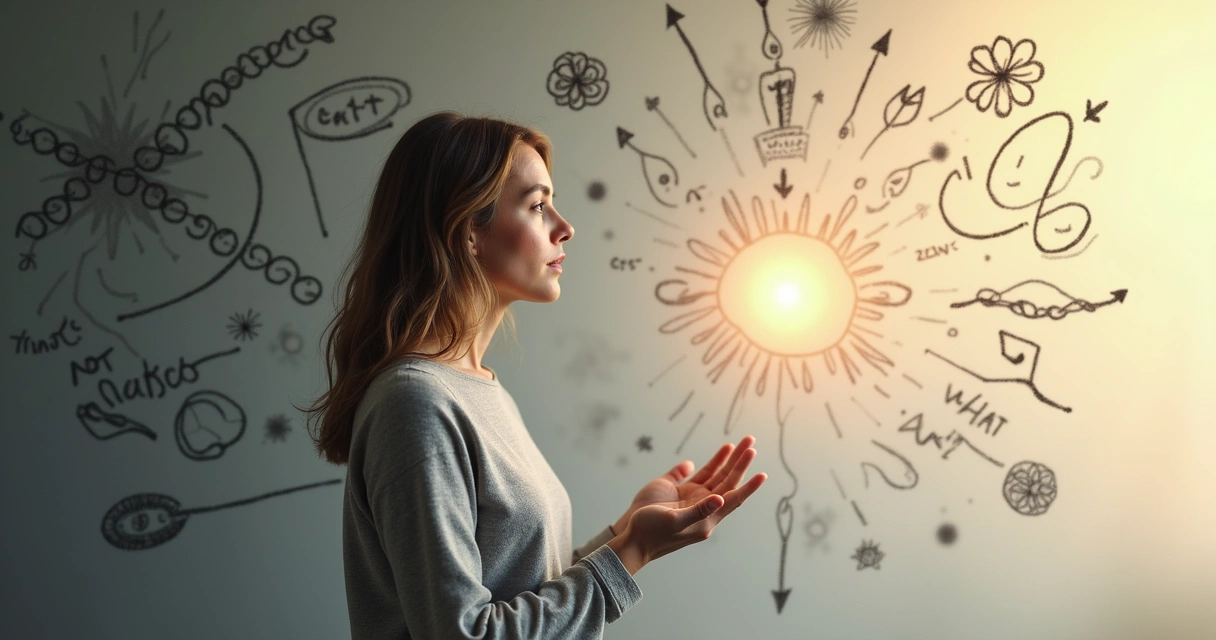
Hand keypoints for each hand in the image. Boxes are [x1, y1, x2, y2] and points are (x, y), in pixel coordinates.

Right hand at [607, 436, 766, 573]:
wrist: (633, 536)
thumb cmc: (652, 533)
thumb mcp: (674, 522)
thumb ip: (697, 511)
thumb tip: (719, 499)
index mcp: (707, 518)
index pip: (733, 498)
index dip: (748, 487)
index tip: (762, 474)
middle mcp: (705, 507)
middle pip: (728, 482)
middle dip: (740, 463)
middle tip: (750, 443)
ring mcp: (694, 498)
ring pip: (717, 476)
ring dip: (729, 460)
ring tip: (741, 443)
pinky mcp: (680, 491)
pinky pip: (701, 474)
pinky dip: (712, 463)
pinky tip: (722, 452)